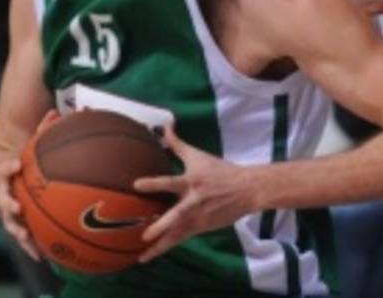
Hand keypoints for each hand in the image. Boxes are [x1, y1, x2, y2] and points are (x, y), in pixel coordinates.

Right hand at [0, 110, 59, 260]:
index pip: (3, 168)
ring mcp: (6, 206)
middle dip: (8, 202)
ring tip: (26, 235)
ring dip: (17, 228)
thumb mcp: (33, 138)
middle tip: (16, 206)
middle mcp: (2, 190)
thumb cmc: (25, 150)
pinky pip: (21, 232)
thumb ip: (43, 127)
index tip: (15, 164)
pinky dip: (28, 243)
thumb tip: (56, 110)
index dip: (7, 167)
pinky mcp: (15, 219)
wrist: (9, 167)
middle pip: (2, 197)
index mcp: (4, 169)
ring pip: (9, 219)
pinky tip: (40, 256)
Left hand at [134, 125, 255, 261]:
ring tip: (142, 255)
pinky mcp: (200, 228)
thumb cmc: (220, 170)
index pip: (170, 181)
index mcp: (192, 181)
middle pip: (177, 215)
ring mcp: (197, 217)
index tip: (136, 185)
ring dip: (159, 245)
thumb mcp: (198, 155)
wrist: (246, 190)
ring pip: (177, 234)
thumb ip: (177, 144)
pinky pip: (179, 239)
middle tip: (145, 234)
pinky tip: (149, 256)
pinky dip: (165, 247)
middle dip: (162, 225)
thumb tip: (164, 126)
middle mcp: (193, 201)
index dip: (154, 183)